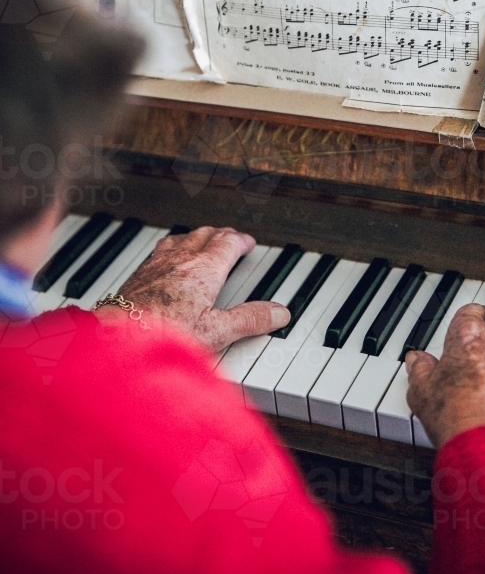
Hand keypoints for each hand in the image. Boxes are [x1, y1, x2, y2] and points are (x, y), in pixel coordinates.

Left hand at [94, 226, 289, 350]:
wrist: (117, 339)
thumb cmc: (166, 334)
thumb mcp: (218, 331)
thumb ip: (250, 319)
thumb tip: (278, 312)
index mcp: (205, 269)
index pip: (227, 242)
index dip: (240, 240)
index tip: (247, 243)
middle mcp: (180, 259)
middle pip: (205, 235)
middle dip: (221, 235)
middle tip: (230, 239)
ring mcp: (157, 264)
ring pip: (181, 238)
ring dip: (196, 237)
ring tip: (202, 242)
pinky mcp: (139, 275)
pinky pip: (160, 250)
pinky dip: (173, 247)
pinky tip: (166, 260)